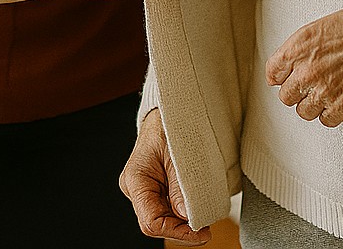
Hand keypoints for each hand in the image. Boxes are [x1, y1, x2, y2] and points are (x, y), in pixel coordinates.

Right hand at [120, 110, 210, 244]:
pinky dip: (183, 212)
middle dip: (181, 230)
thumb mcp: (180, 153)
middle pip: (156, 224)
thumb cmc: (172, 123)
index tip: (201, 232)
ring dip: (184, 222)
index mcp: (136, 179)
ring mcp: (144, 190)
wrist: (171, 108)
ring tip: (205, 216)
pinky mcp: (155, 188)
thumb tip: (187, 218)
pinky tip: (197, 208)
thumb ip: (181, 186)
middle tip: (207, 230)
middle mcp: (136, 188)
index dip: (177, 232)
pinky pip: (168, 209)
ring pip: (163, 219)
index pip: (151, 222)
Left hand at [266, 0, 342, 126]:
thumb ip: (306, 46)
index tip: (285, 78)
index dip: (281, 75)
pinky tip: (339, 102)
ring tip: (325, 94)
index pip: (273, 71)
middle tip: (309, 86)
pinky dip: (331, 114)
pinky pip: (326, 120)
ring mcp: (326, 89)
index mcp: (300, 44)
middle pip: (286, 95)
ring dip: (313, 105)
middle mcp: (308, 69)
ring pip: (303, 111)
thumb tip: (298, 61)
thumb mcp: (326, 23)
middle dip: (297, 91)